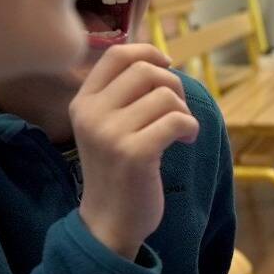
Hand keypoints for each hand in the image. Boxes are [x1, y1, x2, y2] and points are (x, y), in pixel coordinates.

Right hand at [72, 45, 198, 258]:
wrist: (109, 221)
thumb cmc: (117, 171)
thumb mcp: (107, 127)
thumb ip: (122, 95)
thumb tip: (158, 59)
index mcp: (83, 102)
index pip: (116, 55)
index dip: (148, 52)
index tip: (167, 65)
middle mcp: (91, 113)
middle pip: (146, 70)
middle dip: (173, 85)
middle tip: (178, 110)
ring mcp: (110, 133)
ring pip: (165, 95)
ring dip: (183, 111)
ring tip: (180, 131)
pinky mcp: (134, 153)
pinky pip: (176, 120)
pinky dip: (190, 128)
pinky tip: (187, 142)